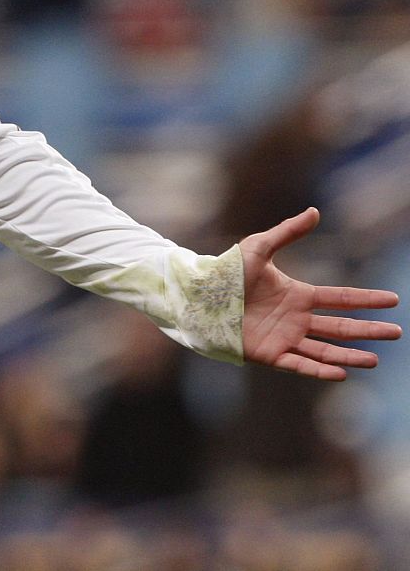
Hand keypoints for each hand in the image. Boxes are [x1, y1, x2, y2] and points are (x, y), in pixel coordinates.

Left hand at [241, 207, 400, 379]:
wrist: (196, 295)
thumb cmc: (224, 272)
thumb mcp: (258, 248)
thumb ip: (287, 232)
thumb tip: (315, 211)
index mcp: (298, 295)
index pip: (341, 298)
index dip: (367, 299)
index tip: (393, 300)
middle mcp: (296, 318)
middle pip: (340, 326)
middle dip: (368, 330)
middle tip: (396, 333)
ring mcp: (284, 337)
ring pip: (325, 349)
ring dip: (350, 355)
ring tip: (375, 359)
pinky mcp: (269, 354)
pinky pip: (300, 365)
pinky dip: (320, 370)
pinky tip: (342, 373)